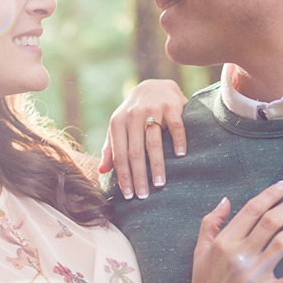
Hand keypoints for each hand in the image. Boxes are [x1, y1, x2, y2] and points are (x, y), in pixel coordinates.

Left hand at [99, 79, 187, 199]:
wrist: (153, 86)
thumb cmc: (133, 114)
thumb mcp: (118, 128)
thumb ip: (111, 148)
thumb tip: (102, 171)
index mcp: (117, 123)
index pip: (120, 155)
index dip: (123, 176)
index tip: (128, 195)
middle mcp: (133, 116)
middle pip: (135, 152)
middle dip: (138, 176)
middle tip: (143, 196)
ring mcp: (152, 110)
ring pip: (153, 142)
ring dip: (157, 165)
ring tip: (159, 184)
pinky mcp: (171, 106)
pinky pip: (176, 127)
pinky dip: (178, 141)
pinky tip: (180, 156)